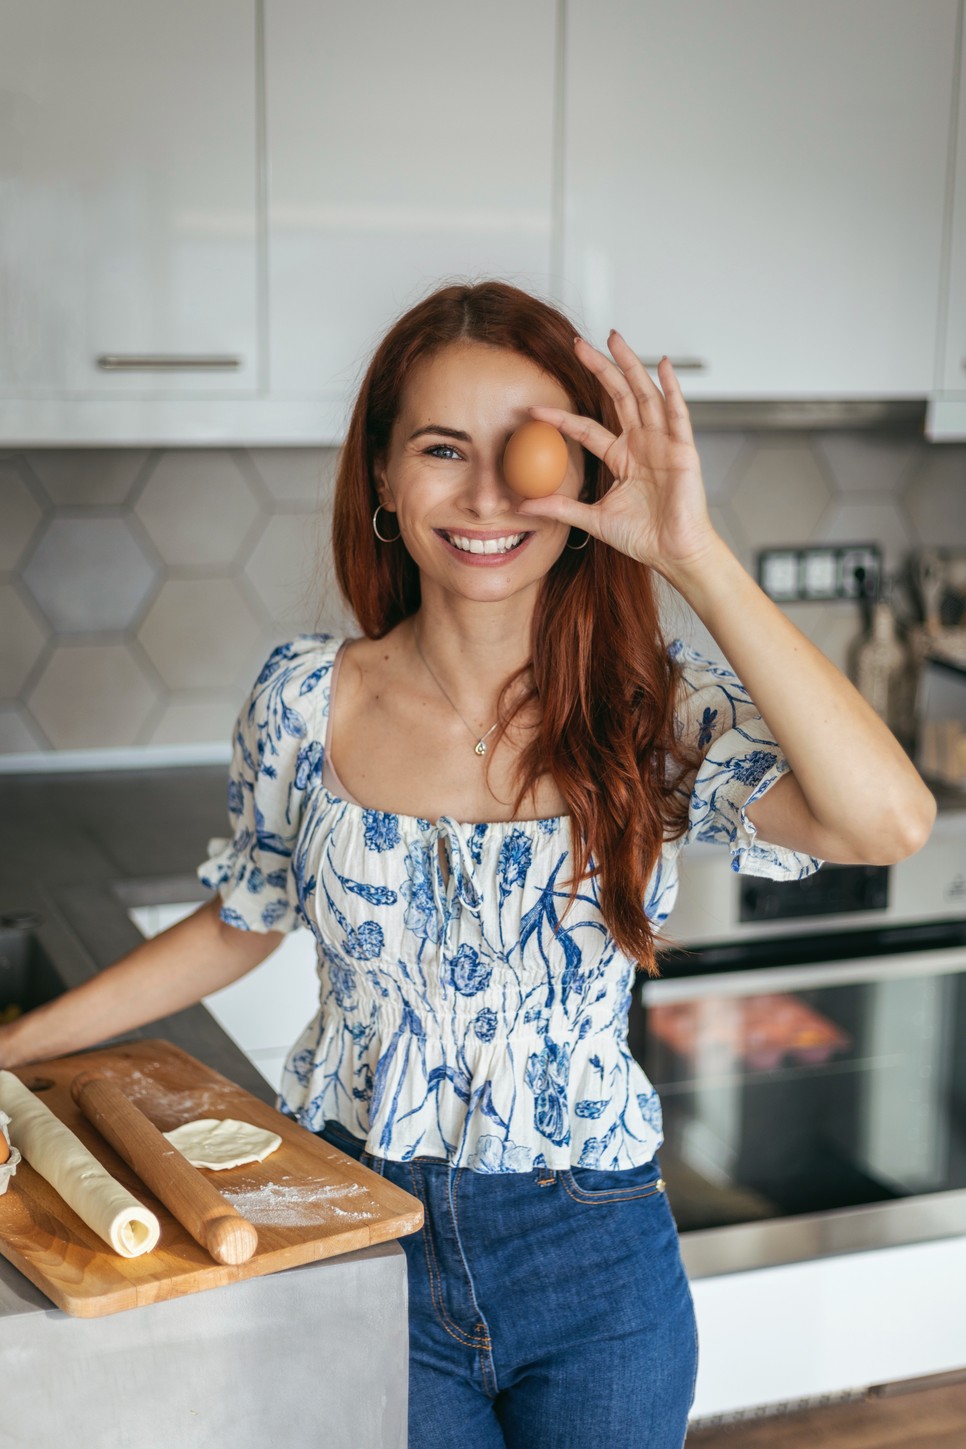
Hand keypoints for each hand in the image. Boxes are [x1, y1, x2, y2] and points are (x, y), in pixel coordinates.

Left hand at [516, 330, 719, 573]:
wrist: (674, 553)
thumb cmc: (643, 537)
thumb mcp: (594, 520)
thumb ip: (562, 508)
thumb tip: (524, 505)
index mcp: (622, 457)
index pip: (586, 428)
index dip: (561, 417)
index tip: (534, 408)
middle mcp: (642, 443)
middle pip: (618, 396)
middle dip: (599, 368)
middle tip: (578, 344)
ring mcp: (662, 443)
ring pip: (644, 394)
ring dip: (630, 366)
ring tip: (614, 339)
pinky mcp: (683, 449)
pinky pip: (677, 413)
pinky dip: (671, 389)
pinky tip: (662, 366)